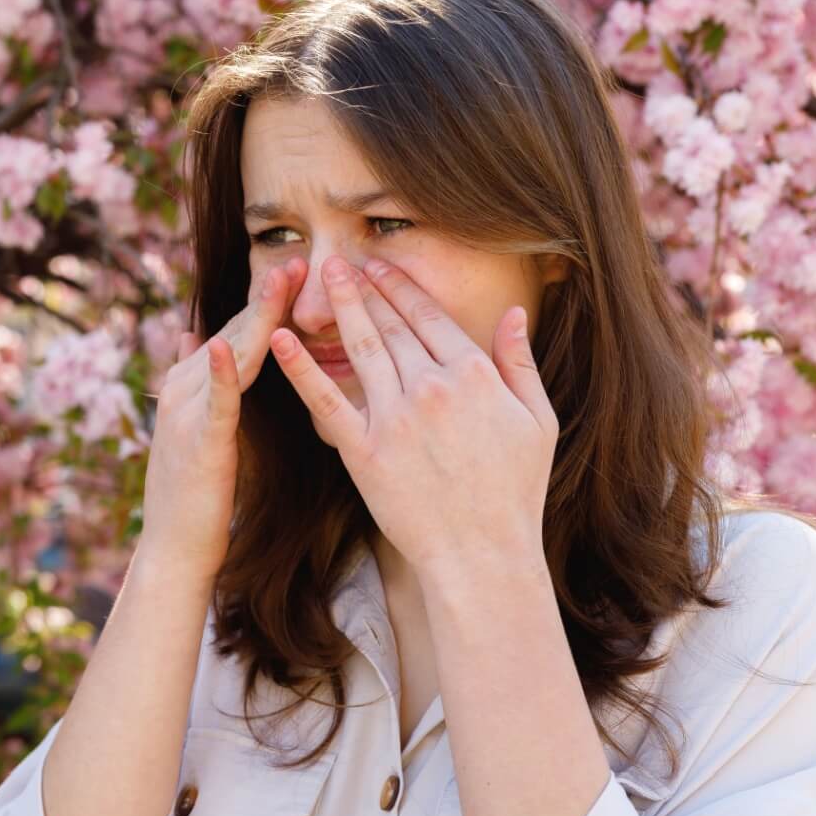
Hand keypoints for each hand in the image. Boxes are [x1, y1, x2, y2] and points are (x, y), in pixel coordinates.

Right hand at [136, 256, 306, 581]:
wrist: (173, 549)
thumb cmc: (198, 498)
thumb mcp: (204, 432)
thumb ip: (211, 388)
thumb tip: (206, 341)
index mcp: (191, 386)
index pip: (235, 332)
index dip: (266, 302)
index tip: (300, 271)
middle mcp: (182, 389)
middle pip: (233, 332)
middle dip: (267, 297)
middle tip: (301, 259)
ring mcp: (185, 412)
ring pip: (228, 354)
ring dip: (255, 316)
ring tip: (280, 280)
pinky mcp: (196, 442)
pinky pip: (213, 402)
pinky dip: (221, 372)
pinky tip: (229, 345)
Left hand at [267, 255, 555, 573]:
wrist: (482, 554)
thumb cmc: (515, 493)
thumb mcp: (538, 421)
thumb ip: (520, 363)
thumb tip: (515, 313)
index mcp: (474, 375)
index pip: (429, 318)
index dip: (401, 289)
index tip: (380, 266)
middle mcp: (432, 388)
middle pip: (391, 326)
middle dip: (365, 288)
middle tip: (340, 261)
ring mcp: (395, 419)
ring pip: (360, 349)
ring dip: (339, 307)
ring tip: (319, 276)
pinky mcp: (364, 452)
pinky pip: (325, 403)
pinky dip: (300, 369)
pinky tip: (278, 339)